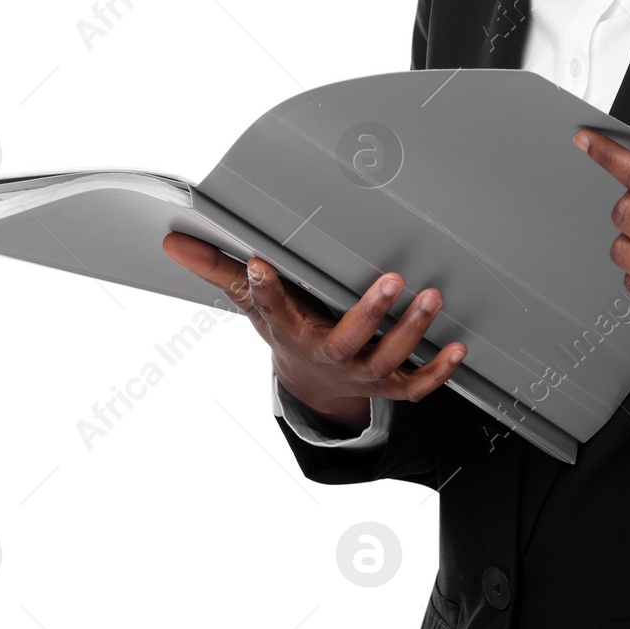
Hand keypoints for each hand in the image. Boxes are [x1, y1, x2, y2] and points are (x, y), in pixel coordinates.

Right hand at [161, 233, 466, 432]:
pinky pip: (414, 386)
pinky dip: (438, 372)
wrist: (311, 384)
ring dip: (411, 332)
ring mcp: (360, 373)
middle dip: (370, 313)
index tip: (261, 264)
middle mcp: (327, 354)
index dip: (264, 290)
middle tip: (392, 279)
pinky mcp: (389, 384)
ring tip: (432, 297)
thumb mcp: (250, 302)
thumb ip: (217, 269)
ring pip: (387, 361)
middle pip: (346, 341)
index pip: (270, 309)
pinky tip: (458, 346)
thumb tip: (171, 242)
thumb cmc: (287, 327)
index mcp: (289, 330)